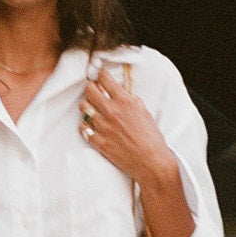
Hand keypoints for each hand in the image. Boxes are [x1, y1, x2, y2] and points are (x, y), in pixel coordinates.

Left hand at [79, 68, 172, 186]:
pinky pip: (83, 128)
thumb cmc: (152, 138)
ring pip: (84, 108)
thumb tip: (125, 94)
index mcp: (125, 101)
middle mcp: (112, 111)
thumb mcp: (145, 113)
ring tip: (92, 109)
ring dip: (87, 106)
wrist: (151, 162)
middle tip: (94, 91)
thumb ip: (133, 101)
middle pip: (89, 90)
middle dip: (91, 88)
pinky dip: (85, 125)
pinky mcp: (99, 142)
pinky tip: (90, 125)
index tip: (99, 75)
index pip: (104, 79)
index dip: (100, 74)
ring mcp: (103, 127)